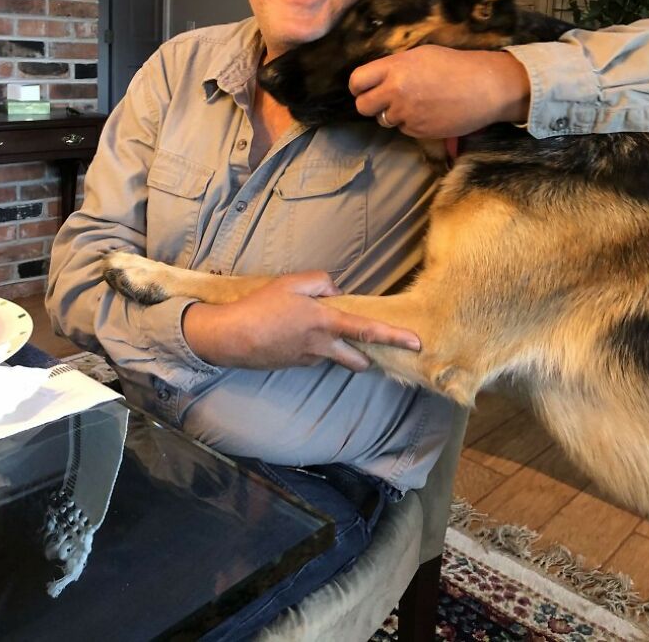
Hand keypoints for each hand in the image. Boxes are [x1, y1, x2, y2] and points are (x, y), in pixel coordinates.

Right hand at [182, 271, 420, 372]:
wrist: (231, 337)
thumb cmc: (261, 306)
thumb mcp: (292, 283)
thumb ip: (322, 283)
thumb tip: (336, 293)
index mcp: (326, 323)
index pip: (367, 331)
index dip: (394, 337)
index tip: (416, 343)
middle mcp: (322, 347)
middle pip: (358, 359)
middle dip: (367, 356)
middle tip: (366, 343)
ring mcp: (309, 360)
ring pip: (334, 355)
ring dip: (334, 346)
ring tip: (310, 326)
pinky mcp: (295, 366)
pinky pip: (314, 355)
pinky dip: (313, 345)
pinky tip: (292, 333)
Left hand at [349, 46, 530, 138]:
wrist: (486, 87)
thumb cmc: (456, 65)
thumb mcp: (421, 55)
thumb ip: (395, 67)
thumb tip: (377, 78)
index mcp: (395, 68)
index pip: (357, 81)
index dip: (358, 87)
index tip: (363, 89)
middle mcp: (396, 91)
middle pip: (362, 106)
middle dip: (370, 104)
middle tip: (383, 100)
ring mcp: (406, 114)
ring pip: (383, 120)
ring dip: (393, 114)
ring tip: (415, 103)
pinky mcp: (418, 131)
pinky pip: (403, 129)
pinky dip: (411, 123)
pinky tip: (429, 112)